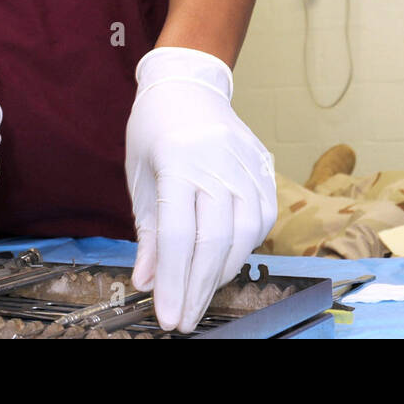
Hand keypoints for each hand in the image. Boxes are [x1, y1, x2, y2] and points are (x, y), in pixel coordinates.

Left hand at [125, 47, 276, 332]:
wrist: (189, 82)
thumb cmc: (154, 129)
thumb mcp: (140, 178)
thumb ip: (148, 233)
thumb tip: (147, 282)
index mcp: (177, 160)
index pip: (178, 236)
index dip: (172, 283)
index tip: (167, 318)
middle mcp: (217, 161)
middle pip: (214, 241)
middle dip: (197, 290)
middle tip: (184, 321)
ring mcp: (245, 162)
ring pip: (245, 234)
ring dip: (222, 272)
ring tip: (200, 292)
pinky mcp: (263, 166)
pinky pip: (263, 217)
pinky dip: (246, 246)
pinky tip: (225, 260)